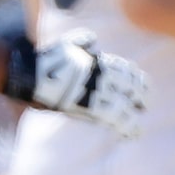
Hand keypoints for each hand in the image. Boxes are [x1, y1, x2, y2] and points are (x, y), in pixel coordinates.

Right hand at [22, 31, 146, 136]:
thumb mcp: (66, 44)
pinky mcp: (90, 106)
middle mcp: (101, 74)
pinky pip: (116, 118)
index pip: (125, 68)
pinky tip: (134, 134)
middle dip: (140, 93)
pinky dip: (128, 127)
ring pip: (126, 102)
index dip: (135, 77)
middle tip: (145, 103)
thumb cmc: (45, 61)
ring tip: (140, 120)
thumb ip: (81, 40)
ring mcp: (97, 90)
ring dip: (135, 112)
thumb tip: (94, 40)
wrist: (29, 74)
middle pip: (130, 84)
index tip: (142, 83)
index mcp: (97, 60)